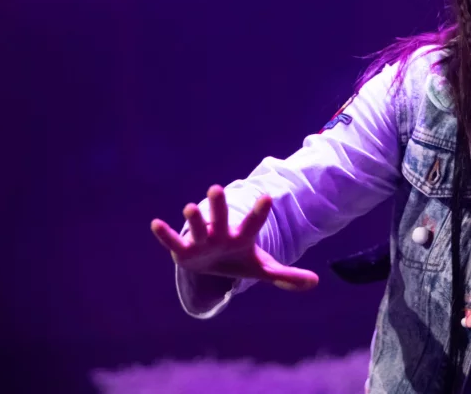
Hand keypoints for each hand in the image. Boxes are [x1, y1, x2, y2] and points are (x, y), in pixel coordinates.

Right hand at [150, 185, 318, 291]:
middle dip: (219, 206)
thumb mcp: (262, 269)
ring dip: (194, 219)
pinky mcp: (184, 252)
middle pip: (222, 218)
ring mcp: (202, 241)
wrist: (214, 262)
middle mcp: (221, 234)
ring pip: (198, 227)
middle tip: (216, 188)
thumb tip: (315, 282)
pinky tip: (155, 223)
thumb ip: (286, 275)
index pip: (254, 224)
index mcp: (242, 237)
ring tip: (190, 207)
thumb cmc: (239, 260)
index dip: (260, 213)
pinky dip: (164, 235)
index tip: (268, 197)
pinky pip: (173, 243)